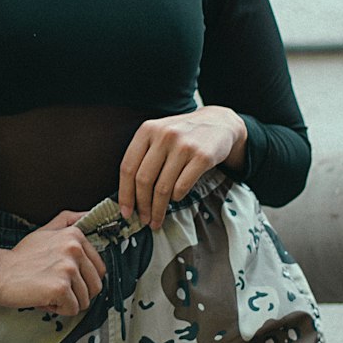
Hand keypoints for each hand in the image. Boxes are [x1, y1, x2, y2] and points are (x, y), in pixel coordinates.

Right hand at [0, 210, 105, 314]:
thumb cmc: (20, 256)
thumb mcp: (46, 230)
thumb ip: (68, 220)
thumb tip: (88, 214)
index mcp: (75, 236)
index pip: (99, 269)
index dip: (81, 279)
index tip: (60, 275)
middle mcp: (75, 249)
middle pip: (95, 286)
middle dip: (77, 293)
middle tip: (54, 286)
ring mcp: (68, 268)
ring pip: (85, 300)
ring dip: (66, 302)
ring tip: (47, 289)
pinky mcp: (61, 288)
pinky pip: (73, 309)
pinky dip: (58, 309)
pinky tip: (43, 297)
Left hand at [118, 106, 247, 229]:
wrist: (218, 122)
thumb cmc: (182, 135)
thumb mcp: (158, 135)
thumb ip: (142, 157)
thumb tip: (128, 196)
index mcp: (147, 130)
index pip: (128, 167)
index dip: (124, 193)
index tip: (125, 212)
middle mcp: (164, 135)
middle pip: (144, 180)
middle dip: (142, 205)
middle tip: (144, 219)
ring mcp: (184, 145)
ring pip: (163, 187)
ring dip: (158, 209)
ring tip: (157, 219)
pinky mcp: (202, 156)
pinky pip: (182, 186)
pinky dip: (177, 197)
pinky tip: (176, 199)